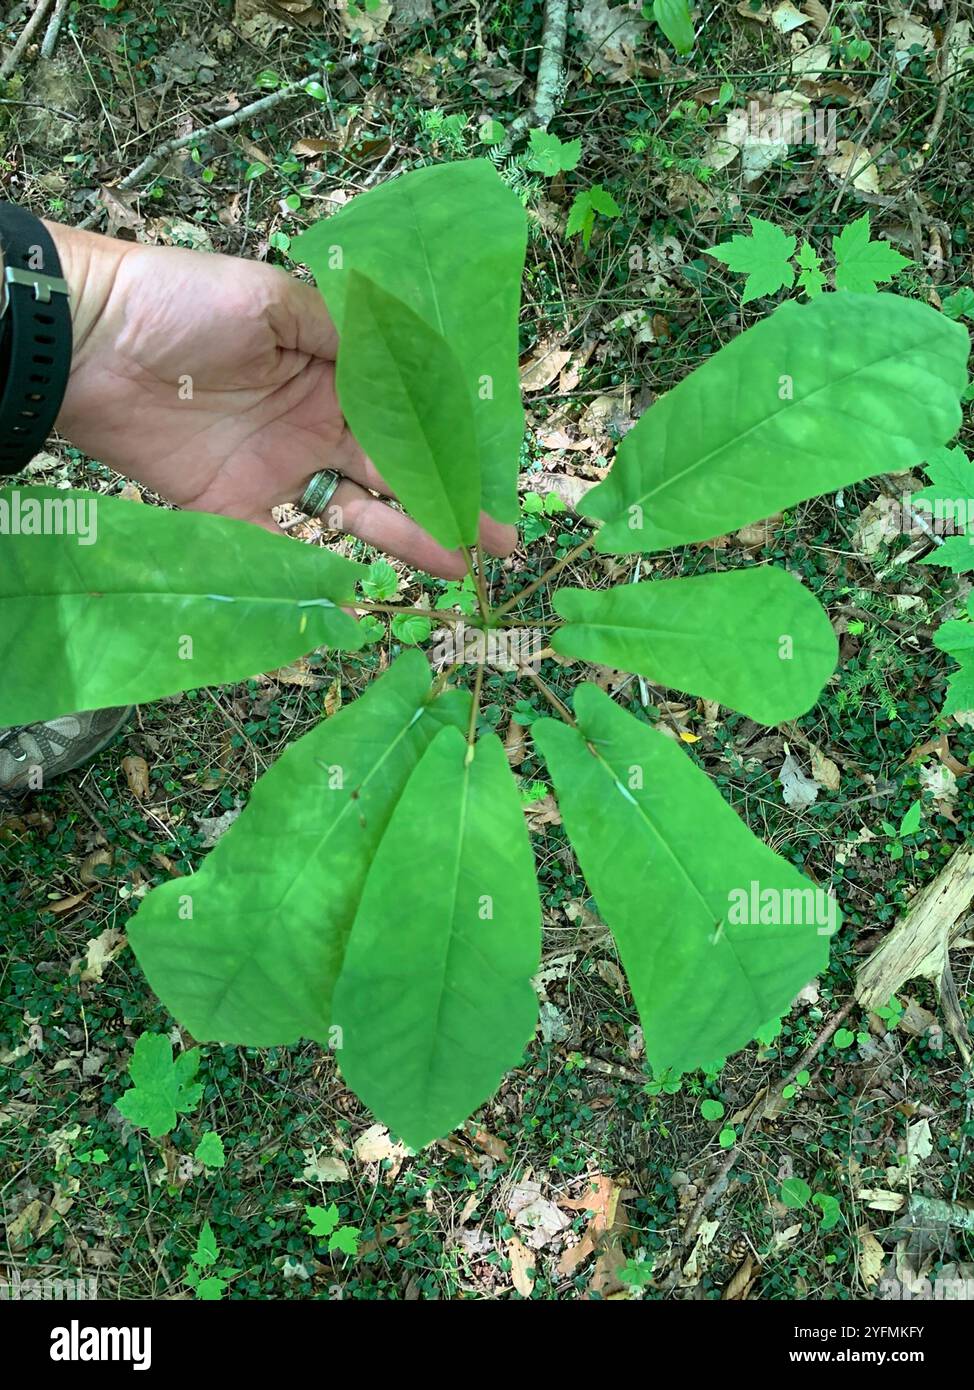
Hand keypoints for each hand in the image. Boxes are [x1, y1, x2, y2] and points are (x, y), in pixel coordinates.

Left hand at [47, 221, 515, 578]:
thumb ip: (343, 336)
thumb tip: (410, 362)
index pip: (407, 418)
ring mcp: (276, 471)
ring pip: (356, 513)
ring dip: (406, 538)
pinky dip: (316, 579)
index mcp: (332, 374)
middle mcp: (314, 426)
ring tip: (455, 564)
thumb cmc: (183, 303)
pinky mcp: (230, 510)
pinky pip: (281, 551)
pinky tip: (365, 597)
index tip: (493, 480)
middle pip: (394, 473)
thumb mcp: (275, 300)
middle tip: (497, 545)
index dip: (451, 449)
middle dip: (448, 505)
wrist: (88, 340)